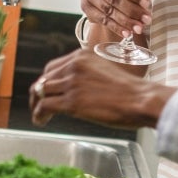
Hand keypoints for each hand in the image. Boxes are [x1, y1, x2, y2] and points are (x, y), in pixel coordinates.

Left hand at [29, 49, 174, 127]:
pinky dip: (39, 115)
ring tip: (40, 116)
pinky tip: (42, 121)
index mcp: (82, 56)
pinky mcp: (71, 102)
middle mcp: (74, 66)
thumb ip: (88, 74)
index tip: (46, 91)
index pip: (53, 67)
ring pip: (41, 92)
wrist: (140, 99)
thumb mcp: (105, 71)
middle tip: (38, 104)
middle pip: (44, 79)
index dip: (46, 81)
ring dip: (37, 105)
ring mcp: (71, 83)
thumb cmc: (130, 90)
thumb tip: (76, 88)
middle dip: (38, 93)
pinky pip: (45, 106)